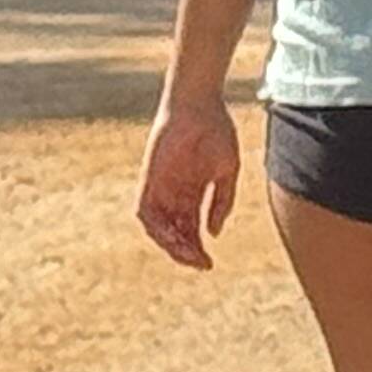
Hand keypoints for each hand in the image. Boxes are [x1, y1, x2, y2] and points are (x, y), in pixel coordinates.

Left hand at [136, 93, 239, 269]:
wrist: (198, 106)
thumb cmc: (216, 132)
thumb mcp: (226, 171)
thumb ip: (221, 201)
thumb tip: (213, 232)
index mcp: (193, 193)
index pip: (191, 229)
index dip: (198, 249)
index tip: (209, 264)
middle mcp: (174, 195)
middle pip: (175, 232)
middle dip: (185, 252)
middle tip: (200, 264)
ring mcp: (160, 188)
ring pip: (159, 227)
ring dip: (170, 244)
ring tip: (187, 254)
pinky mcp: (149, 180)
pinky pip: (145, 211)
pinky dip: (155, 227)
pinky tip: (170, 237)